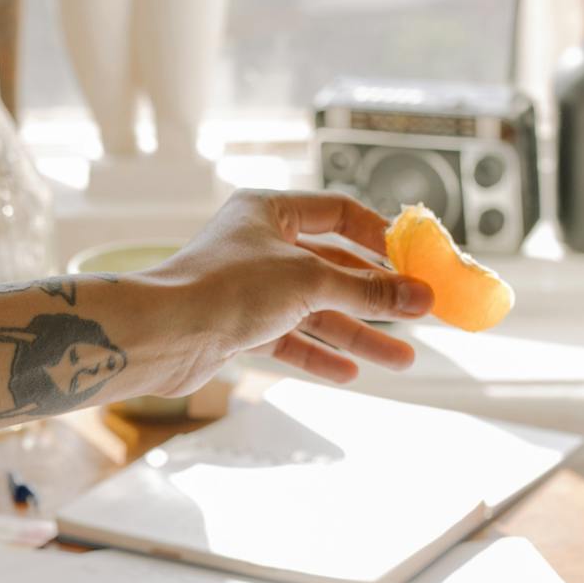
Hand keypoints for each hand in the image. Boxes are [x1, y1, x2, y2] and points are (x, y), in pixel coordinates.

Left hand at [131, 189, 434, 393]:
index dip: (379, 236)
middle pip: (332, 268)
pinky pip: (288, 338)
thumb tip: (421, 297)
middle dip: (376, 299)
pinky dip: (318, 354)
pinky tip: (350, 372)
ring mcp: (248, 287)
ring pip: (314, 310)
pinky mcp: (237, 326)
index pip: (338, 213)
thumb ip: (367, 291)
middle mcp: (258, 244)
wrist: (162, 334)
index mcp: (269, 210)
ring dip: (357, 334)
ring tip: (401, 360)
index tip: (413, 261)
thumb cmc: (228, 288)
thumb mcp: (310, 282)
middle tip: (419, 319)